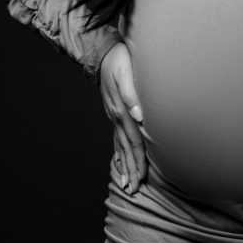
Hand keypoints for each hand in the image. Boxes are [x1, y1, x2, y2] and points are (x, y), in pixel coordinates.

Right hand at [99, 42, 146, 194]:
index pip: (134, 142)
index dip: (138, 161)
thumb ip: (133, 96)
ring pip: (121, 146)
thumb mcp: (127, 74)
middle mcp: (117, 117)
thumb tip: (140, 117)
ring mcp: (113, 116)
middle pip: (127, 149)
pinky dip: (119, 152)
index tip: (140, 179)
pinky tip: (120, 161)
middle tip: (133, 190)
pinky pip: (117, 137)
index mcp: (122, 111)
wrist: (102, 52)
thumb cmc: (120, 60)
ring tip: (127, 183)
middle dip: (130, 170)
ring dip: (124, 165)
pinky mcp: (113, 113)